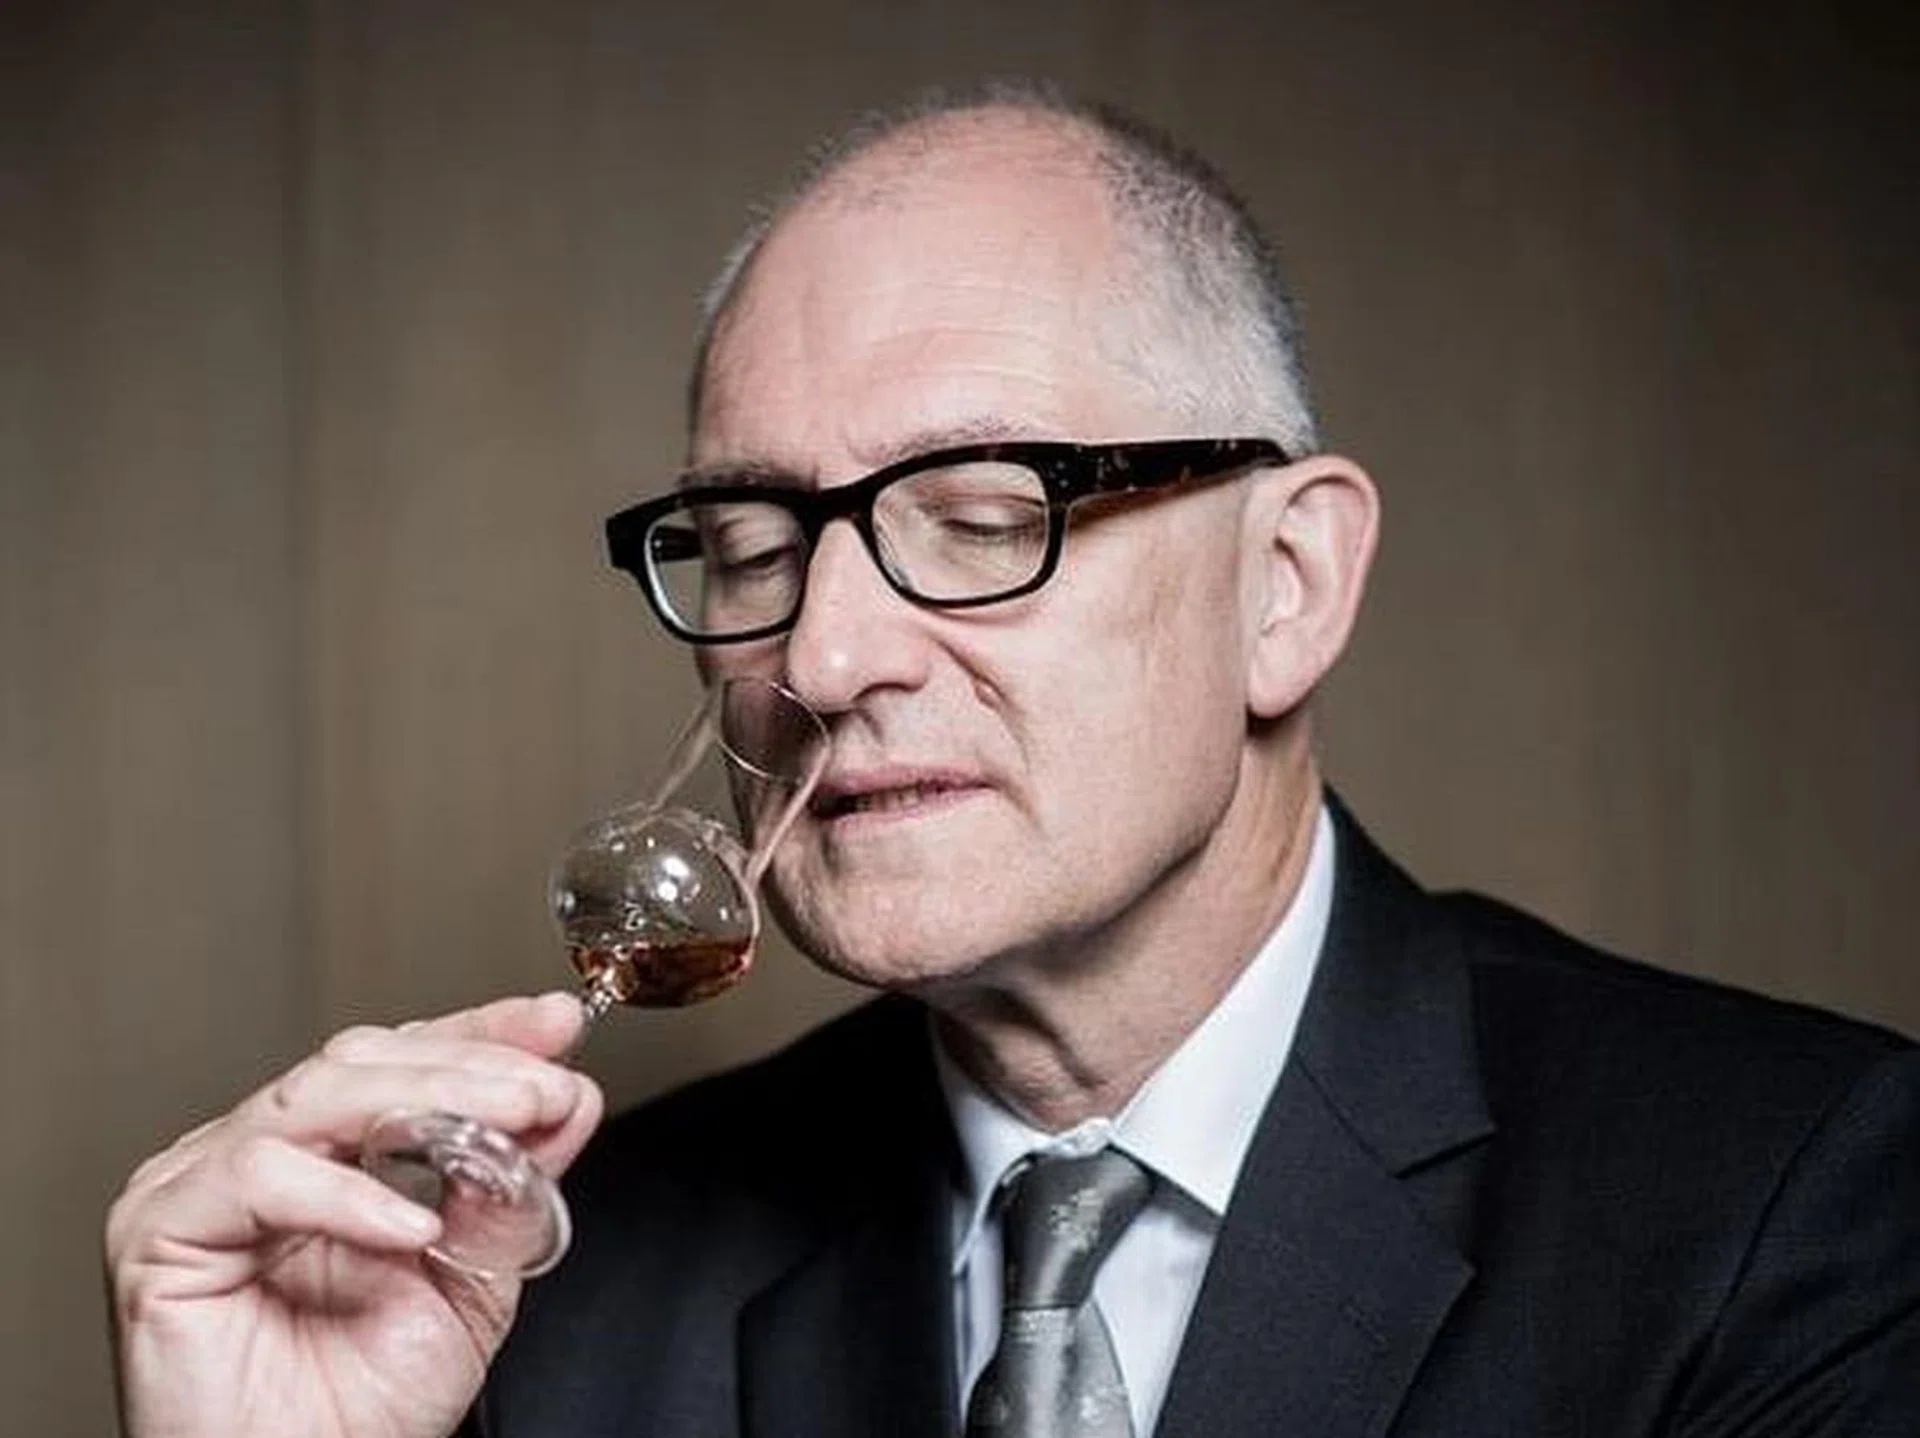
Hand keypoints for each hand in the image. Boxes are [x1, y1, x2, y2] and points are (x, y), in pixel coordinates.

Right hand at [106, 992, 603, 1437]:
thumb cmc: (361, 1409)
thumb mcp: (470, 1281)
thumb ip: (512, 1189)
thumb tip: (569, 1100)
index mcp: (326, 1157)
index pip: (404, 1061)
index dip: (482, 1034)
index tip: (557, 1025)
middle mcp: (261, 1156)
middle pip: (363, 1061)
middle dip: (471, 1064)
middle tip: (546, 1085)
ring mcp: (204, 1181)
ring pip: (316, 1093)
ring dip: (429, 1100)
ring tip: (508, 1126)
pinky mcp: (162, 1227)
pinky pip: (258, 1175)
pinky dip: (345, 1192)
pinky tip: (411, 1223)